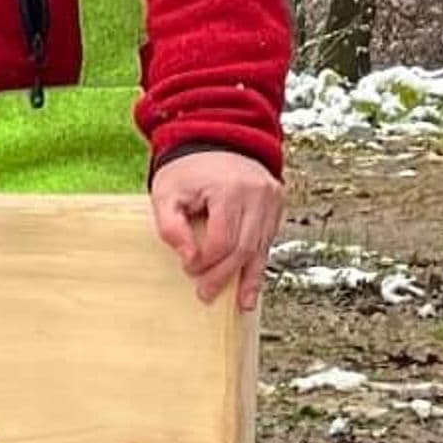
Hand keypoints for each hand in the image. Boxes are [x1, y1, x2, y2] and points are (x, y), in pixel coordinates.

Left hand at [148, 148, 281, 311]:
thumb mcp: (165, 193)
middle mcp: (257, 195)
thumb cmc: (188, 170)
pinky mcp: (277, 205)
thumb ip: (170, 226)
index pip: (222, 239)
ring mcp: (271, 200)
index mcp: (230, 190)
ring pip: (260, 247)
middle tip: (205, 293)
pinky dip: (258, 264)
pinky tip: (253, 287)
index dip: (205, 260)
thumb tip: (188, 258)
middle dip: (224, 275)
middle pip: (243, 247)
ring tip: (240, 302)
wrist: (217, 140)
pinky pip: (267, 241)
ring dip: (248, 277)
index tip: (188, 268)